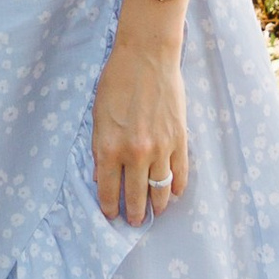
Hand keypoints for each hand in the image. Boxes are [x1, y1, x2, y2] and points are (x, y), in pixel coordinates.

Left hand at [92, 22, 187, 224]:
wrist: (147, 57)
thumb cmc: (116, 82)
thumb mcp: (97, 116)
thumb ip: (100, 149)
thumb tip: (102, 177)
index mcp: (109, 148)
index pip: (109, 191)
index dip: (109, 207)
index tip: (111, 214)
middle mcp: (135, 154)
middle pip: (136, 196)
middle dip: (134, 213)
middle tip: (134, 221)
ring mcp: (160, 149)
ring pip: (160, 190)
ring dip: (157, 205)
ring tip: (155, 212)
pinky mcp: (179, 140)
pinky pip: (180, 174)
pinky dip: (177, 188)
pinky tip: (174, 193)